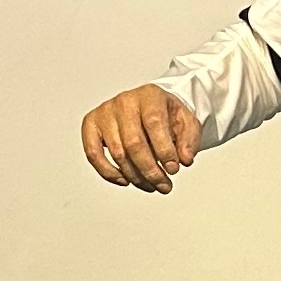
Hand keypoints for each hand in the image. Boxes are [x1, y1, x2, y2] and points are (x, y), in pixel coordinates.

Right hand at [82, 84, 203, 195]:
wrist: (149, 105)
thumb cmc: (165, 113)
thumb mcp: (186, 122)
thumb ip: (189, 140)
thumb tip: (184, 159)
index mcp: (149, 95)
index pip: (154, 123)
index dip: (164, 150)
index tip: (174, 169)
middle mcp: (124, 101)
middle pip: (133, 143)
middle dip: (150, 170)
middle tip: (164, 184)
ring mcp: (105, 112)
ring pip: (117, 153)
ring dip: (135, 176)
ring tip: (151, 185)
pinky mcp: (91, 124)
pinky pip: (93, 154)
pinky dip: (108, 172)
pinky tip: (125, 180)